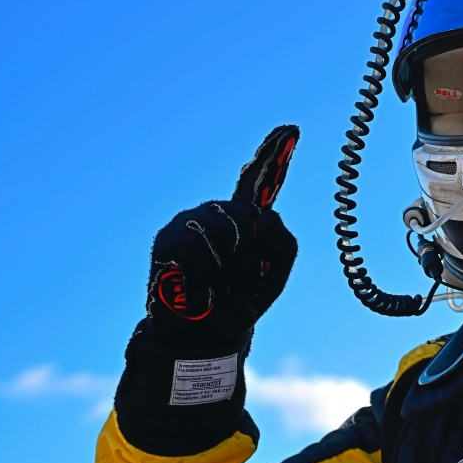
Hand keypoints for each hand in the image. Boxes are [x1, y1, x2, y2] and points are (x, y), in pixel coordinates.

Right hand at [146, 125, 299, 347]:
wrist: (205, 334)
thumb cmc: (240, 301)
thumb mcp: (276, 276)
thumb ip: (284, 244)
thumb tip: (265, 215)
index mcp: (249, 217)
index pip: (262, 180)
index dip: (276, 153)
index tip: (292, 129)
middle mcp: (222, 210)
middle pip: (252, 219)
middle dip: (252, 261)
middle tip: (238, 285)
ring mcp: (195, 218)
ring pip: (227, 231)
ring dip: (229, 270)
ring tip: (216, 284)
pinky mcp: (170, 234)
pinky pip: (199, 247)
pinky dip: (204, 275)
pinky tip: (196, 286)